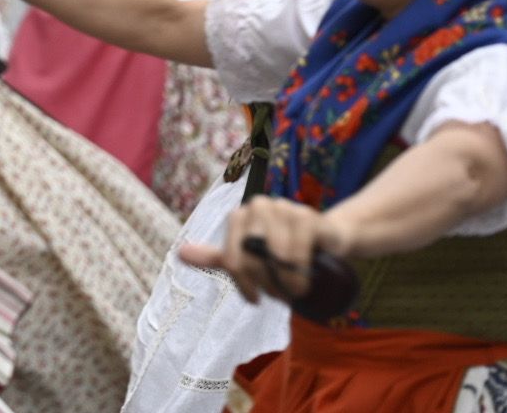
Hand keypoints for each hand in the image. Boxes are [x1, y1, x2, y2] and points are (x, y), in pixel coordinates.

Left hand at [177, 195, 353, 305]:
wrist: (327, 243)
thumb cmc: (283, 253)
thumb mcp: (248, 257)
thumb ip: (216, 257)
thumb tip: (180, 253)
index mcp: (240, 216)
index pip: (231, 260)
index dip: (244, 286)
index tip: (256, 300)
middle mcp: (258, 206)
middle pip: (251, 259)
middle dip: (266, 284)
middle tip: (280, 295)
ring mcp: (283, 207)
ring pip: (274, 256)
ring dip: (286, 282)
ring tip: (294, 289)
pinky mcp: (307, 216)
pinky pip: (297, 251)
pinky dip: (300, 272)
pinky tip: (304, 282)